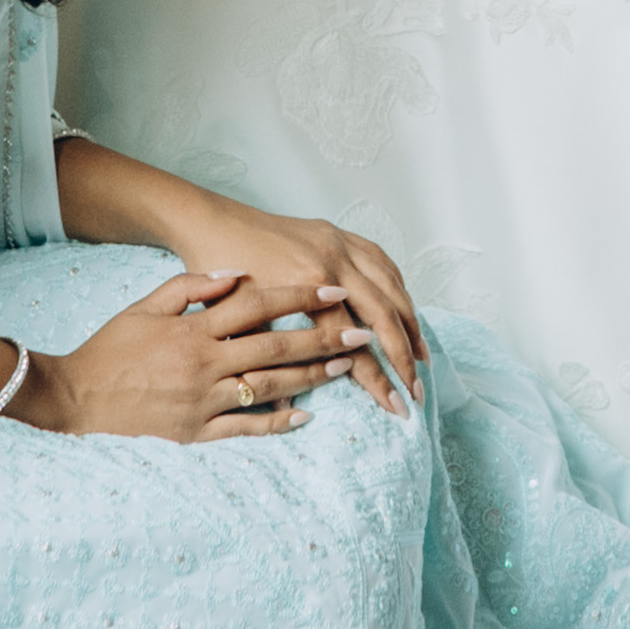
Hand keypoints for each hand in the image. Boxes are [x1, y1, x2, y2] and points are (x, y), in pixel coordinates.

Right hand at [16, 268, 376, 441]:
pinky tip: (306, 414)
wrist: (75, 397)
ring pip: (270, 386)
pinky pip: (246, 428)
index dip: (299, 295)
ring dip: (312, 376)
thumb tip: (237, 274)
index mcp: (194, 330)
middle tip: (361, 333)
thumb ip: (191, 289)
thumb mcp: (145, 305)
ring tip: (346, 368)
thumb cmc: (111, 347)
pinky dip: (277, 422)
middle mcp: (205, 364)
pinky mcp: (196, 432)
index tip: (333, 289)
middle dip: (324, 338)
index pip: (259, 304)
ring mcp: (203, 401)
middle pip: (276, 346)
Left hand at [146, 196, 418, 411]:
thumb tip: (287, 408)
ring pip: (391, 286)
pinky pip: (381, 260)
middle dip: (404, 357)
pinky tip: (404, 308)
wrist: (209, 220)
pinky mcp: (337, 233)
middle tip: (416, 390)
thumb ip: (267, 361)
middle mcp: (332, 260)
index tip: (394, 405)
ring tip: (420, 356)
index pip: (353, 343)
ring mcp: (338, 243)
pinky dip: (398, 288)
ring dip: (410, 323)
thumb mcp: (238, 321)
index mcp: (307, 284)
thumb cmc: (218, 271)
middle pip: (384, 316)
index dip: (376, 378)